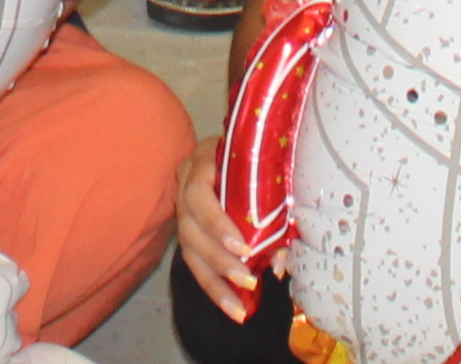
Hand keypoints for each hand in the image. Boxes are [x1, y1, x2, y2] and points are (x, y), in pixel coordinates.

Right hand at [171, 135, 259, 320]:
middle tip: (247, 280)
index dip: (217, 223)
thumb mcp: (268, 177)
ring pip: (189, 250)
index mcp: (203, 161)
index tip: (243, 248)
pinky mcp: (188, 232)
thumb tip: (278, 265)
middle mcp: (185, 185)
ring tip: (237, 307)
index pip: (199, 194)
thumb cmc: (257, 161)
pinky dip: (213, 287)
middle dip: (219, 259)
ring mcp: (182, 209)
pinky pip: (194, 262)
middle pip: (191, 227)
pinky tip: (231, 307)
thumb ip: (277, 214)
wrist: (242, 153)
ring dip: (214, 281)